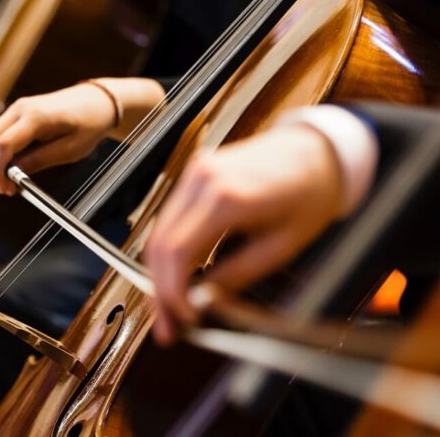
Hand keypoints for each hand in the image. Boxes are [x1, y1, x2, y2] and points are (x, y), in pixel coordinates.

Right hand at [0, 83, 117, 194]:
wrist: (97, 101)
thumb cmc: (88, 124)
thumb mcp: (70, 150)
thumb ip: (40, 160)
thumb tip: (14, 174)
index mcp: (36, 117)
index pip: (3, 145)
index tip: (5, 188)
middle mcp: (20, 109)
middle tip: (3, 189)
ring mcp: (16, 109)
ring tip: (0, 183)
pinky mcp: (16, 113)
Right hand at [144, 126, 342, 345]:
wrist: (317, 150)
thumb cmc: (309, 194)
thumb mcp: (282, 246)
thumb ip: (237, 275)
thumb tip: (203, 302)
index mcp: (227, 197)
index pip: (177, 251)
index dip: (171, 291)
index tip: (181, 320)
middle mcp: (202, 180)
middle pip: (160, 244)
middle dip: (159, 290)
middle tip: (166, 326)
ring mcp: (195, 173)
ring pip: (159, 232)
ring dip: (160, 273)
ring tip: (170, 307)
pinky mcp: (194, 175)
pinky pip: (170, 218)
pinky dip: (169, 251)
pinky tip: (177, 276)